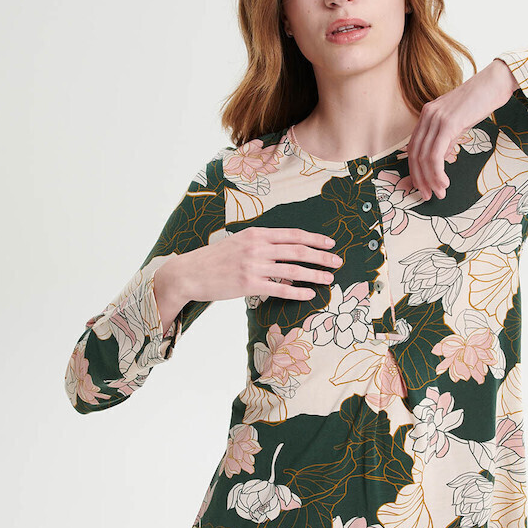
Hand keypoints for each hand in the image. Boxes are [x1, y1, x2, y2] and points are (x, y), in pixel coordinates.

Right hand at [177, 226, 343, 304]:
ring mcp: (254, 267)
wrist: (190, 272)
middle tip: (338, 262)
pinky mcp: (249, 285)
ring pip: (293, 271)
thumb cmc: (216, 258)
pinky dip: (298, 293)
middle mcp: (257, 247)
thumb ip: (261, 243)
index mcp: (257, 233)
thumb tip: (284, 249)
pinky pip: (280, 290)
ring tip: (328, 279)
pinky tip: (310, 294)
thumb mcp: (239, 241)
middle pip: (298, 251)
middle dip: (321, 257)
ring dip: (315, 275)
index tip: (330, 243)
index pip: (293, 235)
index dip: (315, 239)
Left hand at [404, 59, 517, 200]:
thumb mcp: (459, 122)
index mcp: (427, 115)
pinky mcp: (448, 123)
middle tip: (429, 196)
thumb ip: (447, 139)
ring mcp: (436, 118)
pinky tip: (444, 182)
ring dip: (431, 180)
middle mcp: (427, 115)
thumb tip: (442, 158)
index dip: (415, 171)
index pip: (413, 148)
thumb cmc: (481, 102)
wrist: (495, 83)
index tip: (423, 187)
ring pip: (424, 157)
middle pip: (414, 154)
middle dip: (420, 179)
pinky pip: (436, 154)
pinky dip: (437, 172)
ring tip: (440, 193)